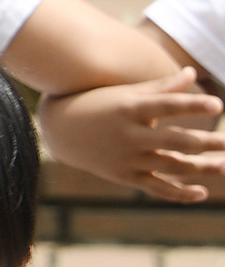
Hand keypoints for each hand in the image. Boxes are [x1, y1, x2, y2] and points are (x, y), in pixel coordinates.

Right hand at [39, 67, 224, 202]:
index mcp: (129, 109)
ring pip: (173, 166)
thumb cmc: (96, 103)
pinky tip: (201, 192)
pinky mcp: (124, 175)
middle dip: (208, 143)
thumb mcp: (125, 93)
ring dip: (204, 168)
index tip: (218, 104)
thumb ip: (161, 87)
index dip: (193, 105)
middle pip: (176, 141)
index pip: (167, 106)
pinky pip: (157, 188)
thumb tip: (191, 73)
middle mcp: (129, 135)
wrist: (58, 130)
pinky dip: (179, 193)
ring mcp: (127, 158)